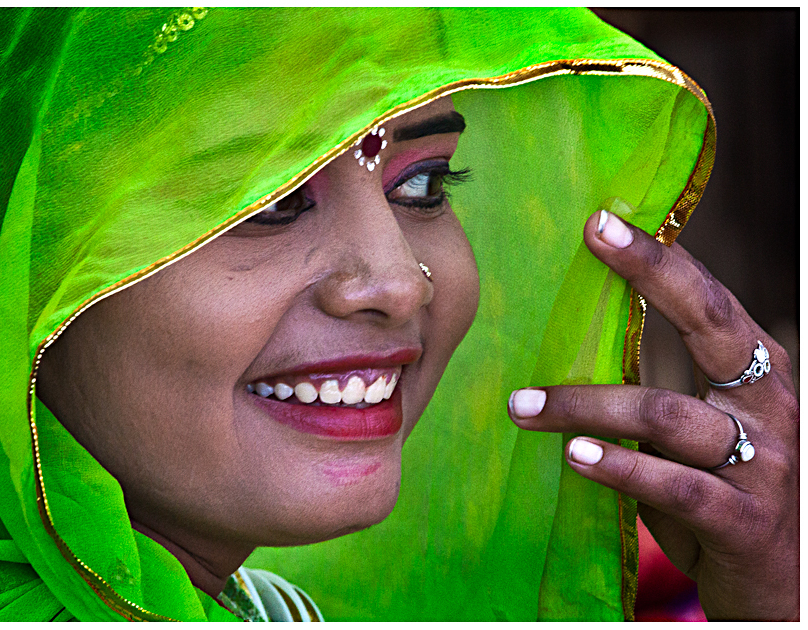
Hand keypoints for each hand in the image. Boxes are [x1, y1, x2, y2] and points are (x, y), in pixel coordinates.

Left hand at [507, 207, 798, 620]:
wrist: (786, 587)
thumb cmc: (728, 496)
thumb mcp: (701, 434)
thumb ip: (659, 391)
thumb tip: (573, 351)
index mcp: (758, 374)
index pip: (709, 301)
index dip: (660, 258)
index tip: (603, 220)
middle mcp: (770, 405)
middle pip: (713, 324)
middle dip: (654, 272)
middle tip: (592, 236)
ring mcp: (764, 464)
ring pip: (668, 415)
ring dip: (587, 406)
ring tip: (523, 406)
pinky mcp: (744, 523)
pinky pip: (676, 486)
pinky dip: (621, 468)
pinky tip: (576, 456)